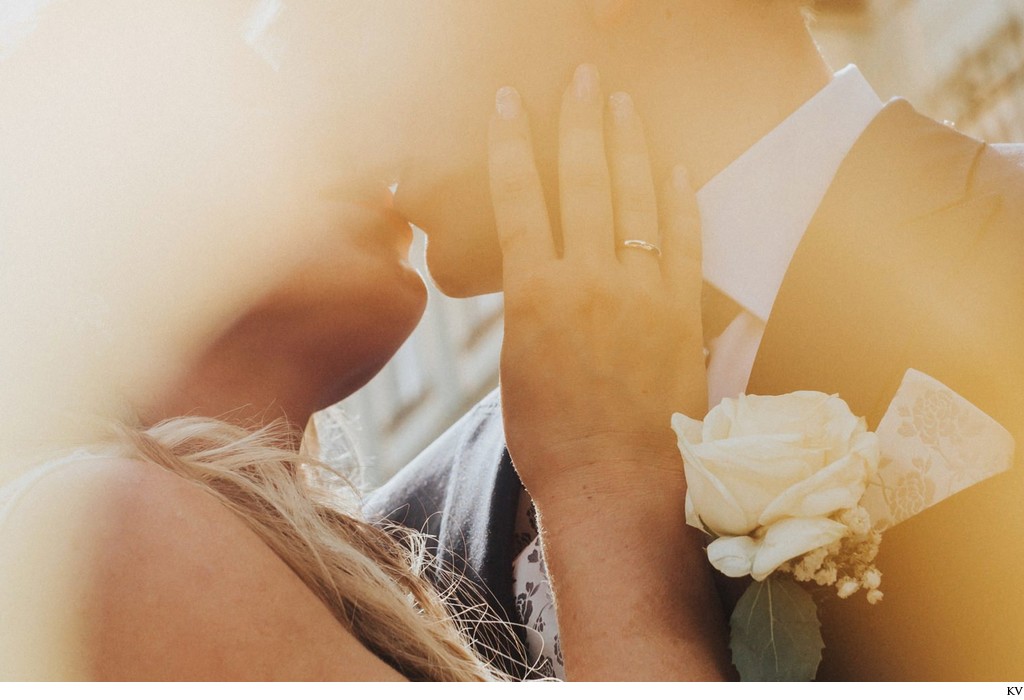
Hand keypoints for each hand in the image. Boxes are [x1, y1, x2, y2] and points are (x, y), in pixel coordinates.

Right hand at [491, 64, 706, 505]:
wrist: (616, 489)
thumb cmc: (551, 442)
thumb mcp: (515, 369)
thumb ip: (528, 310)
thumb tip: (540, 278)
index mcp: (534, 296)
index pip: (518, 199)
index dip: (511, 144)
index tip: (508, 101)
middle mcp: (589, 282)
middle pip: (582, 181)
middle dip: (580, 121)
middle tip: (582, 78)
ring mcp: (642, 295)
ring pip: (636, 200)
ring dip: (630, 145)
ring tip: (624, 103)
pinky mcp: (682, 315)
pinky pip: (684, 243)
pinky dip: (682, 200)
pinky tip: (678, 165)